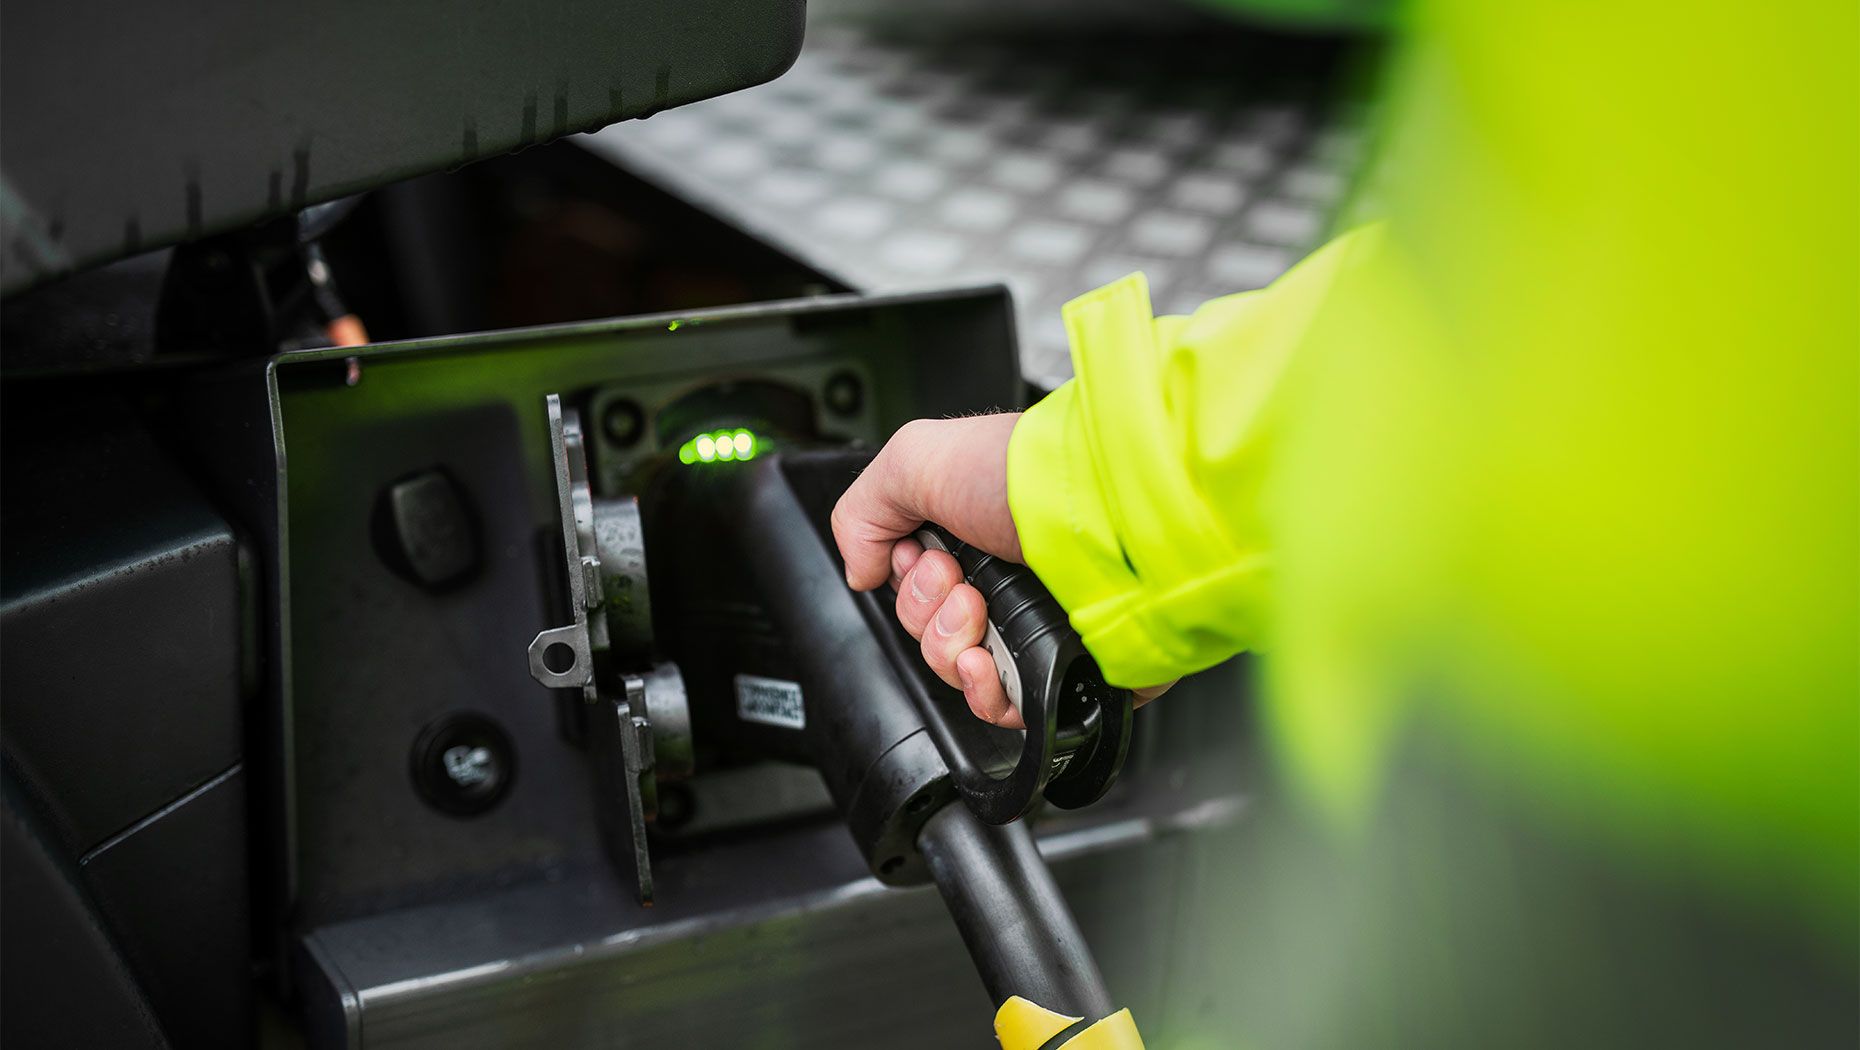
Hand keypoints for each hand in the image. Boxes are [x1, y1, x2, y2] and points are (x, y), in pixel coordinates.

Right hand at [831, 414, 1172, 727]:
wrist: (1102, 519)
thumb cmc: (1026, 480)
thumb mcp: (913, 458)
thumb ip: (862, 513)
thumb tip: (860, 573)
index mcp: (972, 536)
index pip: (912, 587)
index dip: (906, 581)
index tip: (923, 554)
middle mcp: (1003, 581)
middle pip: (927, 633)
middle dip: (926, 610)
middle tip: (958, 577)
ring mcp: (1032, 628)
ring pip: (956, 673)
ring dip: (948, 647)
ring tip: (977, 611)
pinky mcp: (1062, 670)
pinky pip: (1002, 709)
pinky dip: (982, 693)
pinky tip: (985, 663)